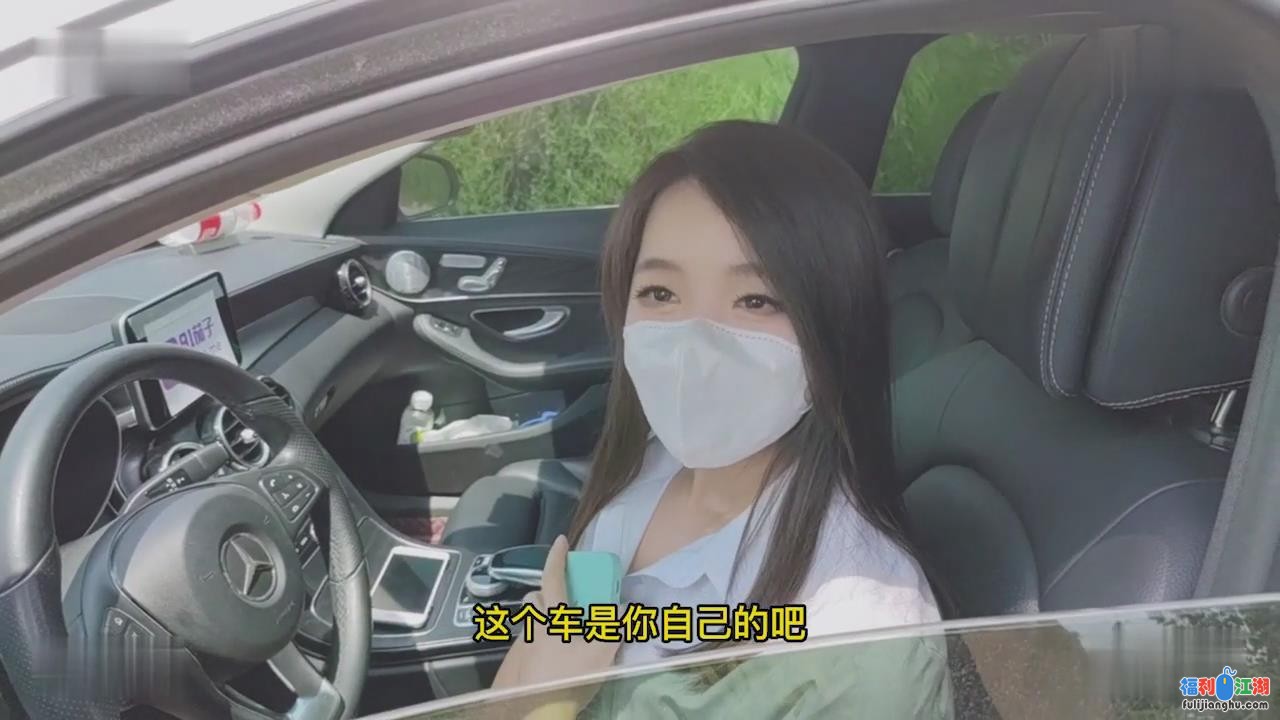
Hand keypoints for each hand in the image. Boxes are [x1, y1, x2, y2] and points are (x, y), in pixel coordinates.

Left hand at [491, 536, 620, 695]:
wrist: (542, 711)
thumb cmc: (570, 677)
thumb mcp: (601, 652)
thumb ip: (614, 627)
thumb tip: (623, 607)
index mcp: (553, 616)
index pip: (552, 577)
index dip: (557, 556)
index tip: (561, 540)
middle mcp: (535, 625)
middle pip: (535, 597)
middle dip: (547, 590)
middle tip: (567, 595)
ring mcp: (525, 644)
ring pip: (532, 619)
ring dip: (544, 614)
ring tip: (565, 625)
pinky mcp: (522, 663)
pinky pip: (531, 638)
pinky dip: (543, 636)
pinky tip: (557, 651)